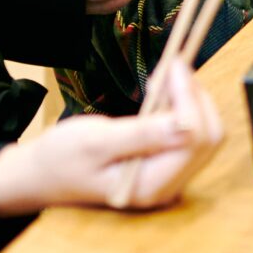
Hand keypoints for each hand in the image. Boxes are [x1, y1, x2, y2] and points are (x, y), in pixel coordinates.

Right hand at [0, 65, 222, 213]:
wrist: (43, 174)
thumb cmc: (61, 157)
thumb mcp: (95, 141)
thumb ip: (142, 134)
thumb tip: (186, 123)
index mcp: (151, 186)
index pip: (194, 139)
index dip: (190, 98)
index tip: (173, 64)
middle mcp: (168, 188)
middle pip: (209, 137)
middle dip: (195, 97)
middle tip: (170, 68)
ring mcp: (171, 179)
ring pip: (205, 134)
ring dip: (191, 100)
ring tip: (164, 79)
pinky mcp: (167, 167)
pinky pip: (191, 135)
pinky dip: (185, 109)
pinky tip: (164, 95)